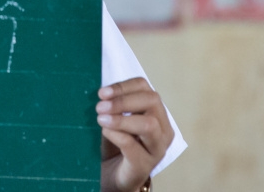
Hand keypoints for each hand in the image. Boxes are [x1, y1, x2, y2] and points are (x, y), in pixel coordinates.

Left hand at [97, 77, 173, 191]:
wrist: (113, 177)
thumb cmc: (115, 146)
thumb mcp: (115, 121)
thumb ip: (113, 107)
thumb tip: (102, 93)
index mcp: (156, 114)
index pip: (146, 89)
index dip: (124, 86)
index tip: (102, 92)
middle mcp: (163, 129)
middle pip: (152, 101)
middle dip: (123, 100)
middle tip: (100, 106)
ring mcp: (157, 148)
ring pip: (149, 124)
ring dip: (121, 118)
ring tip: (101, 119)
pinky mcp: (145, 165)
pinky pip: (133, 145)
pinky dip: (117, 135)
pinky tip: (105, 132)